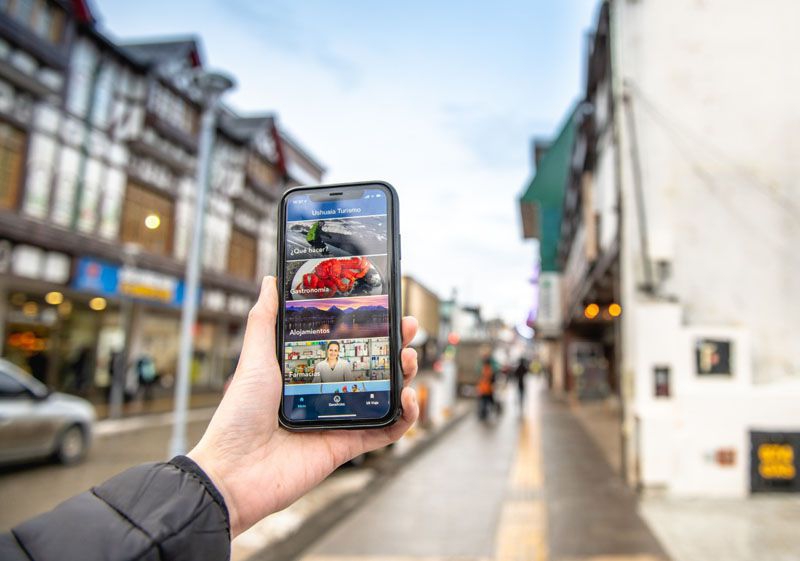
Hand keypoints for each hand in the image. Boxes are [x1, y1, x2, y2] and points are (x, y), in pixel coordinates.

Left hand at [188, 277, 418, 536]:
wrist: (233, 473)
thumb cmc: (238, 416)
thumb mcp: (254, 359)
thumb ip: (264, 320)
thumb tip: (270, 280)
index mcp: (307, 370)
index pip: (347, 342)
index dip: (370, 326)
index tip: (385, 307)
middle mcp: (327, 392)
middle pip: (373, 365)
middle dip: (395, 345)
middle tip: (408, 329)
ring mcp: (339, 419)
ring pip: (386, 394)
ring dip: (405, 375)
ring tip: (409, 359)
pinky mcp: (348, 445)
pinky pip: (386, 431)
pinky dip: (405, 417)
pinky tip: (407, 398)